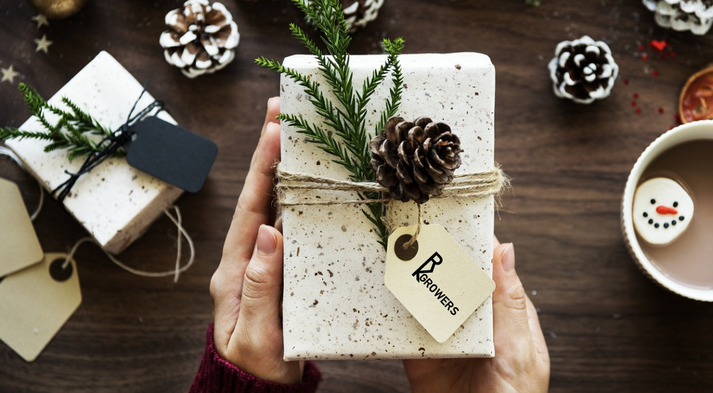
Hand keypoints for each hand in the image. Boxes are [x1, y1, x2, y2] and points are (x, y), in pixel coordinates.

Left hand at [209, 97, 301, 383]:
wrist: (257, 387)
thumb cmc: (256, 367)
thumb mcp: (258, 335)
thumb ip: (261, 287)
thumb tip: (269, 233)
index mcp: (235, 271)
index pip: (251, 209)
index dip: (263, 168)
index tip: (275, 130)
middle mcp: (247, 258)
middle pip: (260, 197)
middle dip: (270, 153)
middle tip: (282, 111)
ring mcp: (263, 261)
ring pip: (274, 206)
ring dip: (284, 168)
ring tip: (297, 133)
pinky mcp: (279, 268)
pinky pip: (289, 224)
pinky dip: (298, 196)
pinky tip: (312, 179)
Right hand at [403, 241, 549, 392]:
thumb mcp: (519, 352)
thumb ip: (508, 305)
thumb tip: (505, 251)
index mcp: (505, 316)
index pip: (489, 269)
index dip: (474, 244)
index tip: (456, 219)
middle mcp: (475, 323)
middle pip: (454, 280)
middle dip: (438, 257)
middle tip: (419, 234)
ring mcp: (447, 337)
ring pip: (427, 299)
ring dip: (413, 280)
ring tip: (397, 256)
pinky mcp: (420, 354)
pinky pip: (403, 327)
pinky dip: (394, 310)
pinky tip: (388, 293)